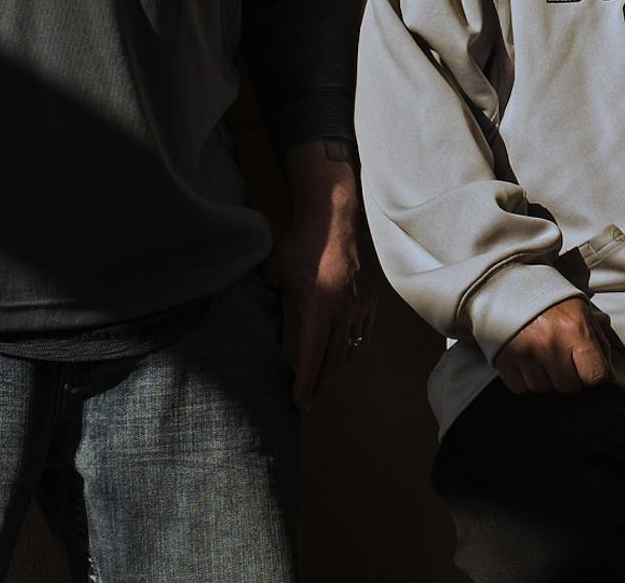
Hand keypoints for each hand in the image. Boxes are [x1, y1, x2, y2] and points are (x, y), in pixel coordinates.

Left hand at [268, 140, 379, 409]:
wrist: (333, 220)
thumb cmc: (299, 245)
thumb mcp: (276, 276)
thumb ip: (271, 300)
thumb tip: (255, 314)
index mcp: (317, 309)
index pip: (311, 357)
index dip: (305, 384)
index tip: (299, 404)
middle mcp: (342, 313)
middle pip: (333, 360)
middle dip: (320, 384)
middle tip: (309, 401)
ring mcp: (359, 306)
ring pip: (350, 349)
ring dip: (336, 369)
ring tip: (324, 382)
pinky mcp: (369, 299)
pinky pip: (364, 334)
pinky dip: (354, 350)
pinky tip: (346, 356)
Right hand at [492, 296, 612, 393]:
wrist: (506, 281)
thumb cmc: (549, 297)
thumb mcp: (581, 309)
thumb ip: (599, 341)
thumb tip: (610, 375)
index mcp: (575, 330)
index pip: (595, 376)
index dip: (593, 373)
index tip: (587, 366)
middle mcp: (551, 344)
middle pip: (569, 386)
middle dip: (569, 376)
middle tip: (561, 356)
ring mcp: (525, 354)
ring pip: (544, 389)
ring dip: (545, 378)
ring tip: (541, 355)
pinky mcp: (503, 360)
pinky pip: (520, 387)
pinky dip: (523, 379)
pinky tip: (525, 359)